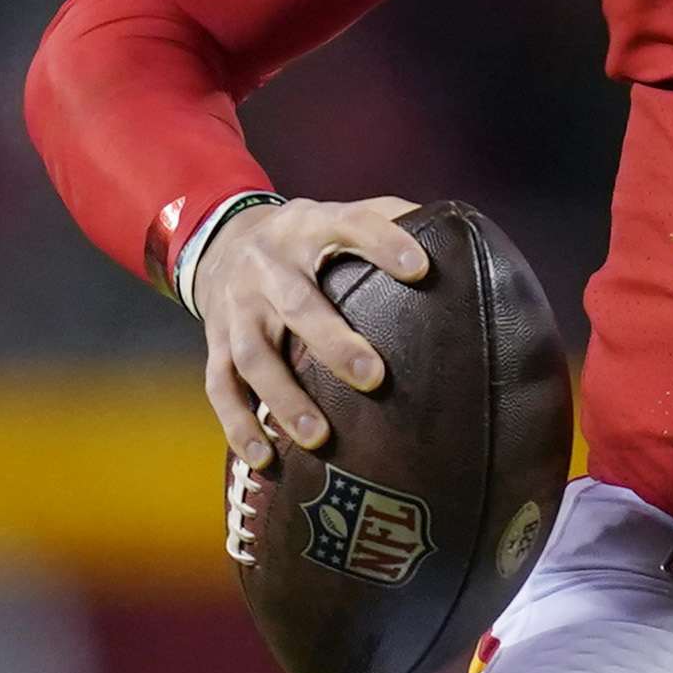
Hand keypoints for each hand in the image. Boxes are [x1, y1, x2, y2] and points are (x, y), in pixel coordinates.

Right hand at [192, 197, 429, 467]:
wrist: (221, 242)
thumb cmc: (307, 237)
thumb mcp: (339, 215)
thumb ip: (391, 219)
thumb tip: (457, 239)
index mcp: (309, 227)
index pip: (349, 225)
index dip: (383, 243)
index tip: (421, 270)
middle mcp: (268, 266)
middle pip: (299, 305)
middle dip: (333, 344)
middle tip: (374, 378)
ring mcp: (238, 308)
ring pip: (253, 355)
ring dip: (284, 398)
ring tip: (319, 437)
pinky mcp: (215, 342)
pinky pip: (220, 387)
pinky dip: (238, 423)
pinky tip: (264, 457)